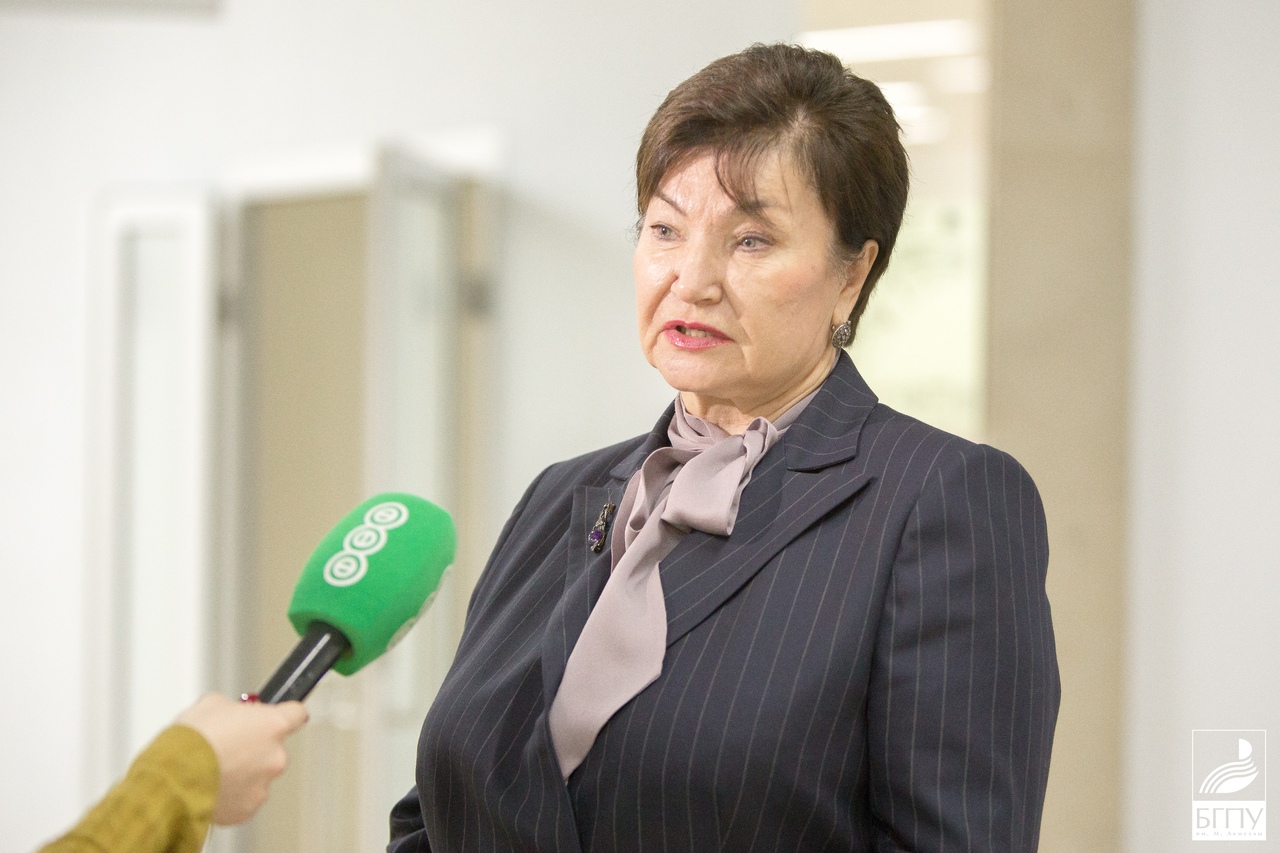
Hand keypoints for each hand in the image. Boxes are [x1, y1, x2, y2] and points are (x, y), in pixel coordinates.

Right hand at [176, 693, 308, 824]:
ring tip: (215, 768)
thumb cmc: (191, 741)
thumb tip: (232, 713)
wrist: (173, 778)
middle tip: (228, 746)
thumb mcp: (211, 704)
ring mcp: (263, 784)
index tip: (281, 716)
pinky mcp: (248, 808)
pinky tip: (213, 785)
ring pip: (258, 774)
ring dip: (243, 772)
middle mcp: (275, 756)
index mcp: (273, 725)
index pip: (296, 714)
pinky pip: (245, 797)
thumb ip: (232, 708)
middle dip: (253, 747)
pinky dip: (232, 793)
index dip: (285, 714)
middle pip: (273, 748)